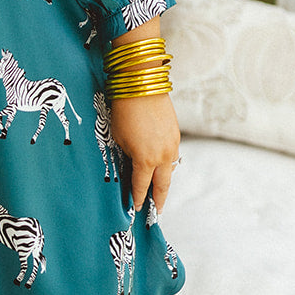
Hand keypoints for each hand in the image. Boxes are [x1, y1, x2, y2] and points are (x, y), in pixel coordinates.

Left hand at [110, 93, 179, 217]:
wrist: (142, 82)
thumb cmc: (123, 110)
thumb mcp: (118, 138)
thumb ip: (126, 158)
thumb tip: (130, 168)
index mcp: (146, 160)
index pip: (142, 187)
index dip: (138, 199)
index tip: (136, 209)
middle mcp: (163, 156)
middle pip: (163, 186)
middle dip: (159, 200)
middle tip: (156, 212)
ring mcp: (172, 144)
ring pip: (170, 170)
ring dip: (164, 181)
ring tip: (159, 191)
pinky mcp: (176, 133)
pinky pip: (173, 156)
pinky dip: (168, 164)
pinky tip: (162, 167)